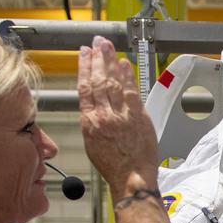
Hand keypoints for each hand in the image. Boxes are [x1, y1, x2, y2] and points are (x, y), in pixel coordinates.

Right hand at [77, 36, 158, 195]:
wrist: (131, 179)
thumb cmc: (114, 167)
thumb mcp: (92, 144)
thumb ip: (92, 121)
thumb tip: (93, 104)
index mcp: (89, 123)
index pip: (84, 88)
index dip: (84, 67)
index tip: (84, 54)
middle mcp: (103, 116)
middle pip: (98, 80)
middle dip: (97, 58)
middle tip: (97, 43)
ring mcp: (121, 116)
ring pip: (113, 82)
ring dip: (110, 61)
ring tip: (108, 46)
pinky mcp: (138, 117)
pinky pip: (131, 91)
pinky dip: (127, 75)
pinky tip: (124, 64)